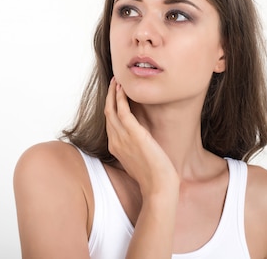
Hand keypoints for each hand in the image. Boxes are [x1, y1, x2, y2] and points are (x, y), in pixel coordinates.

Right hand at [104, 78, 179, 196]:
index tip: (115, 95)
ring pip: (111, 108)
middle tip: (114, 81)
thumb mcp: (139, 160)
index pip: (109, 122)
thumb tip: (140, 141)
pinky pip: (122, 110)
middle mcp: (114, 141)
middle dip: (109, 95)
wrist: (158, 186)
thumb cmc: (153, 176)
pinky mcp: (133, 133)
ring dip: (113, 92)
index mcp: (115, 147)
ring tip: (117, 80)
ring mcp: (122, 137)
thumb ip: (135, 149)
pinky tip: (123, 89)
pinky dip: (120, 97)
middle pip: (107, 112)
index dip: (110, 106)